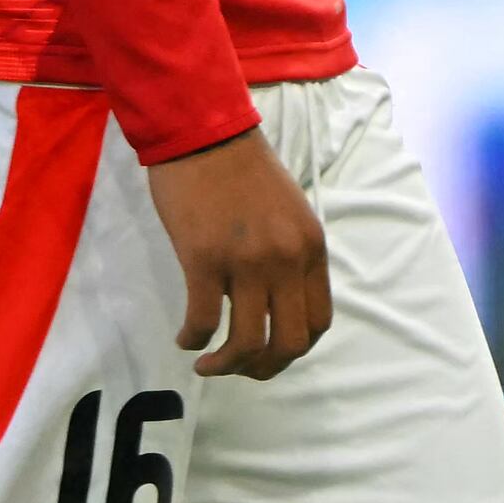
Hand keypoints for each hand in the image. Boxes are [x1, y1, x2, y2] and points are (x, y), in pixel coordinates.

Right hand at [146, 126, 328, 377]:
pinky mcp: (204, 258)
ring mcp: (246, 261)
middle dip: (264, 368)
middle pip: (289, 342)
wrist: (203, 132)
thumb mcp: (288, 213)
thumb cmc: (241, 169)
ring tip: (207, 366)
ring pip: (247, 341)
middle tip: (239, 370)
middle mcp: (286, 260)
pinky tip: (185, 338)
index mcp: (311, 248)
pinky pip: (203, 320)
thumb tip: (271, 302)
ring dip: (227, 365)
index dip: (295, 349)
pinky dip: (194, 339)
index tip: (270, 353)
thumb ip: (290, 255)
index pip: (318, 321)